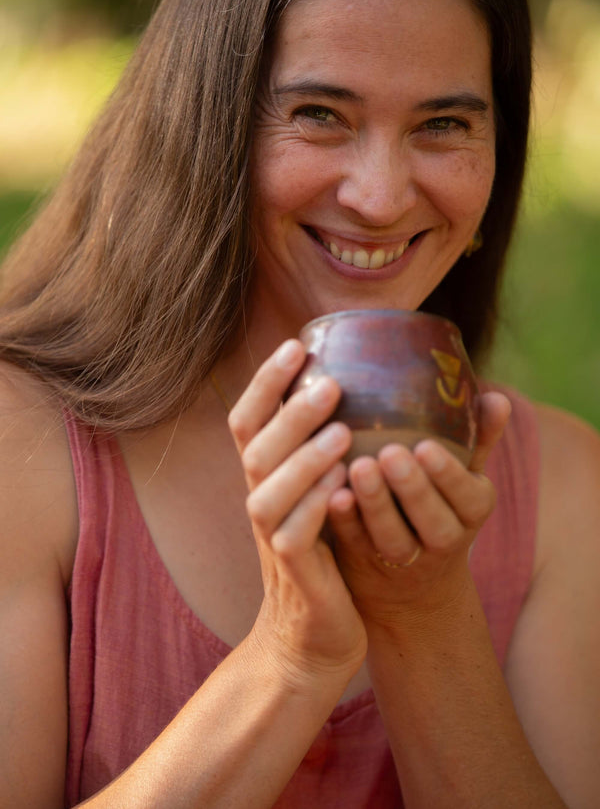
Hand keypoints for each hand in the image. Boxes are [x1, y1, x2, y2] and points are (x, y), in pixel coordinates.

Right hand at [228, 340, 366, 687]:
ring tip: (344, 432)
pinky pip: (294, 536)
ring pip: (268, 490)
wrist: (311, 636)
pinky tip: (344, 487)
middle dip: (289, 410)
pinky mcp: (293, 573)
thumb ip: (324, 450)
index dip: (266, 382)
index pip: (248, 420)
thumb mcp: (318, 495)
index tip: (296, 343)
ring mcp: (271, 538)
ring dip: (303, 458)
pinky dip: (315, 508)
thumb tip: (355, 388)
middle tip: (330, 382)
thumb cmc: (324, 554)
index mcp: (266, 477)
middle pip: (256, 447)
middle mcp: (259, 500)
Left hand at [327, 391, 511, 621]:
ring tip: (359, 467)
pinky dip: (343, 521)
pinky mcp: (364, 561)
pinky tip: (331, 494)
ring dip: (375, 503)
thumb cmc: (439, 503)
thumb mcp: (464, 475)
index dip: (448, 475)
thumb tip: (498, 398)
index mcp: (471, 510)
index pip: (468, 496)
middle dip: (412, 488)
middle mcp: (442, 538)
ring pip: (392, 536)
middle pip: (432, 520)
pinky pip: (354, 543)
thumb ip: (479, 438)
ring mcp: (402, 556)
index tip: (426, 446)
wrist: (411, 580)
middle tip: (390, 453)